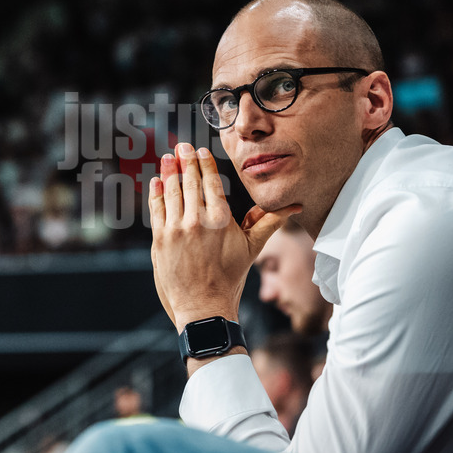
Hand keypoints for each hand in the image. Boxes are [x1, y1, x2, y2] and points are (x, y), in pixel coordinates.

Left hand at [149, 143, 299, 330]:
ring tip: (169, 157)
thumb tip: (295, 206)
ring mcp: (177, 229)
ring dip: (169, 172)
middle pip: (190, 183)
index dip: (205, 164)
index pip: (212, 183)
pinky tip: (156, 181)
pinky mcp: (161, 240)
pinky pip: (157, 210)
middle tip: (182, 146)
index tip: (200, 150)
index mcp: (221, 219)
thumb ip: (270, 222)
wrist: (204, 307)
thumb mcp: (252, 248)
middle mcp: (198, 221)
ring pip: (172, 192)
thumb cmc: (230, 278)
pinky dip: (156, 193)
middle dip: (186, 161)